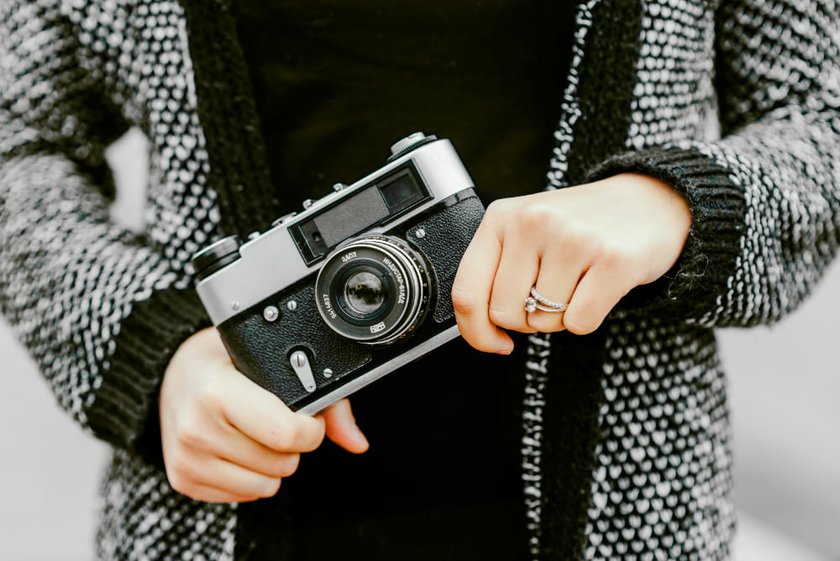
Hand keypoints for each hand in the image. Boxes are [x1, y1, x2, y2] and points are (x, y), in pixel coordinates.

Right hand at [159, 327, 368, 502]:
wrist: (175, 372)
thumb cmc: (227, 361)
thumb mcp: (272, 362)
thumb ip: (326, 401)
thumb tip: (357, 440)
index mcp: (218, 391)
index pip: (286, 433)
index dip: (310, 429)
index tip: (307, 417)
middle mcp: (198, 427)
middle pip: (282, 463)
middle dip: (291, 444)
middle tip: (274, 418)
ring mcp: (188, 458)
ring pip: (267, 486)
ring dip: (272, 464)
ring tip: (255, 431)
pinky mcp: (184, 480)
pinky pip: (244, 496)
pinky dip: (250, 475)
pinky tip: (238, 445)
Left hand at [451, 173, 690, 352]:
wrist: (649, 202)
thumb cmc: (580, 227)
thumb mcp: (526, 234)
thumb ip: (496, 274)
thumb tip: (483, 334)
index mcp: (501, 217)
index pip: (467, 291)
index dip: (476, 332)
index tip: (495, 342)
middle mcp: (533, 222)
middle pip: (505, 314)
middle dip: (528, 319)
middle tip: (551, 293)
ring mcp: (573, 239)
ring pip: (544, 322)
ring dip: (561, 317)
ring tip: (579, 282)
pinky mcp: (612, 260)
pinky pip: (580, 323)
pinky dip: (588, 318)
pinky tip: (598, 287)